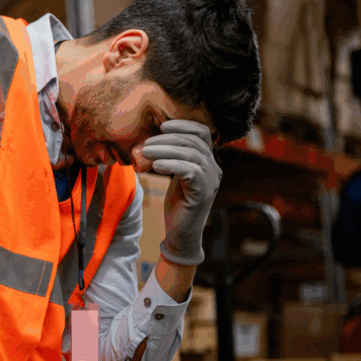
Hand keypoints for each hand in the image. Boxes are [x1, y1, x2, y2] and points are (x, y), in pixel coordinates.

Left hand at [141, 120, 221, 266]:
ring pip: (191, 155)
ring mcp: (211, 181)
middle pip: (193, 142)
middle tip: (146, 143)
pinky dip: (172, 165)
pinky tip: (156, 166)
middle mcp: (214, 169)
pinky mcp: (203, 193)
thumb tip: (152, 140)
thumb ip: (172, 158)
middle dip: (167, 139)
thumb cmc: (177, 205)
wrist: (180, 234)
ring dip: (165, 150)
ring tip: (145, 152)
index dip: (183, 125)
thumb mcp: (175, 176)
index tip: (162, 126)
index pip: (202, 133)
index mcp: (208, 161)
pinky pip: (190, 171)